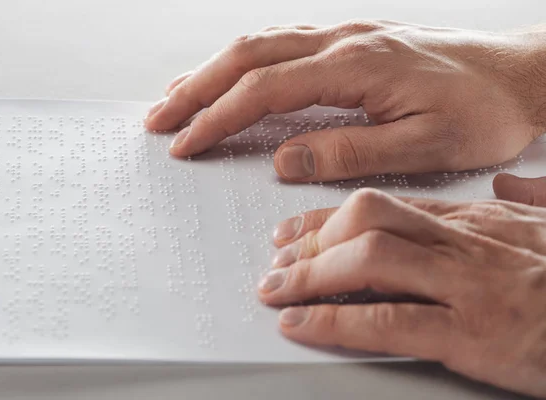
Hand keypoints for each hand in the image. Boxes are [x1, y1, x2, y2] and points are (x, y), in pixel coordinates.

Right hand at [145, 21, 545, 181]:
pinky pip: (283, 41)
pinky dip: (245, 59)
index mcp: (355, 66)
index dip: (216, 119)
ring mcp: (345, 34)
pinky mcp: (351, 40)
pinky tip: (231, 72)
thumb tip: (284, 160)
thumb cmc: (482, 111)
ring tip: (178, 97)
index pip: (263, 91)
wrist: (520, 75)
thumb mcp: (422, 146)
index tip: (184, 144)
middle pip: (247, 57)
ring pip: (260, 43)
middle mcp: (342, 40)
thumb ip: (348, 152)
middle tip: (158, 120)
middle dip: (195, 90)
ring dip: (212, 70)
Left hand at [257, 173, 545, 397]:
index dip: (328, 217)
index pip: (384, 206)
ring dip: (311, 276)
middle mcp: (464, 245)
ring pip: (368, 261)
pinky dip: (335, 322)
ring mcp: (466, 286)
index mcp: (477, 222)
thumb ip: (526, 204)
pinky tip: (302, 326)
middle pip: (367, 221)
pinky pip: (388, 321)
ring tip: (275, 291)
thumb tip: (506, 187)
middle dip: (312, 240)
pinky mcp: (472, 334)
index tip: (294, 229)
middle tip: (276, 259)